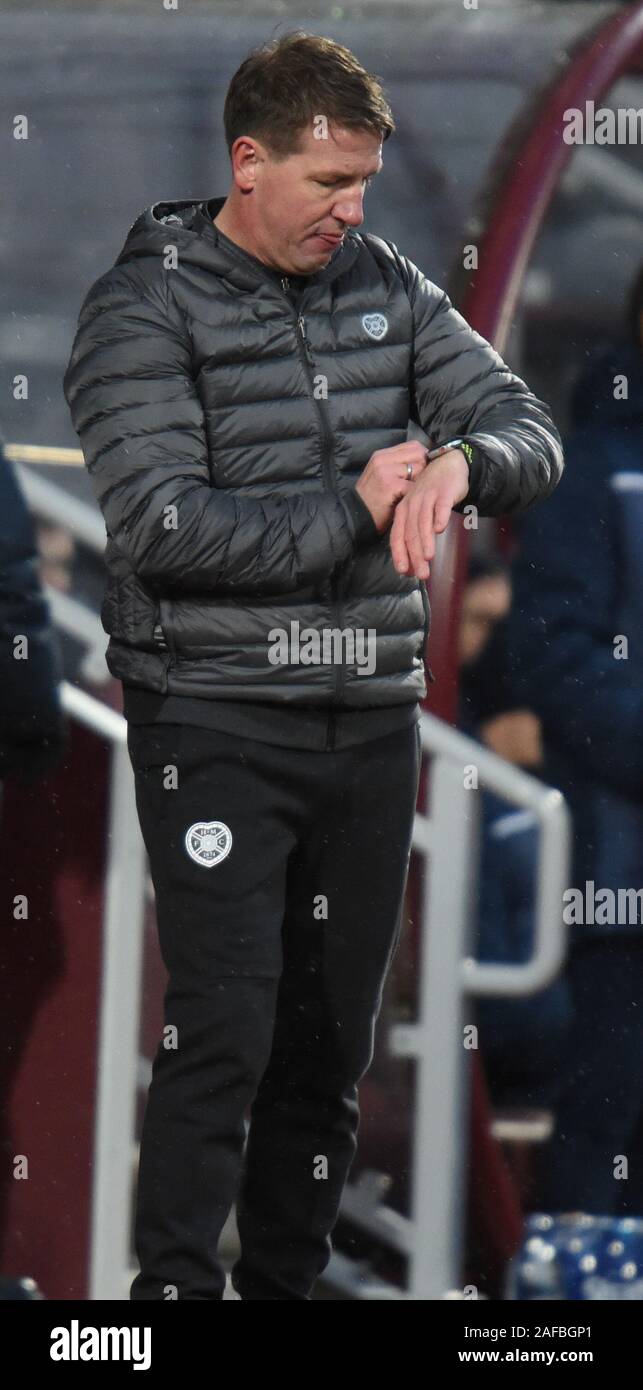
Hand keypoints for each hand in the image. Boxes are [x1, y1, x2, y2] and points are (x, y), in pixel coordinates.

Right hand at [354, 442, 431, 532]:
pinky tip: (406, 502)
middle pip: (419, 454)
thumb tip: (425, 460)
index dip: (423, 457)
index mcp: (382, 455)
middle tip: (418, 484)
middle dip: (424, 470)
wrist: (355, 517)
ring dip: (419, 483)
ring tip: (410, 494)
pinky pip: (413, 486)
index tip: (424, 470)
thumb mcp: (381, 475)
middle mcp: (383, 458)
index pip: (413, 445)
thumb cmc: (372, 500)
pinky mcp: (390, 485)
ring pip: (418, 469)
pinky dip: (413, 496)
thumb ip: (398, 465)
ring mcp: (385, 470)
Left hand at [389, 449, 469, 578]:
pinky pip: (441, 505)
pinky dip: (440, 516)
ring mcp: (428, 496)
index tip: (404, 572)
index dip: (400, 554)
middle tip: (422, 574)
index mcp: (404, 510)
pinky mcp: (444, 491)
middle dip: (415, 555)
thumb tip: (415, 566)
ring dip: (426, 540)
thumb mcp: (419, 513)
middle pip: (410, 532)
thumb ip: (417, 536)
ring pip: (423, 521)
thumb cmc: (433, 495)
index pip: (398, 535)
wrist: (448, 465)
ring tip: (428, 557)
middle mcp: (413, 503)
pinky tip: (441, 528)